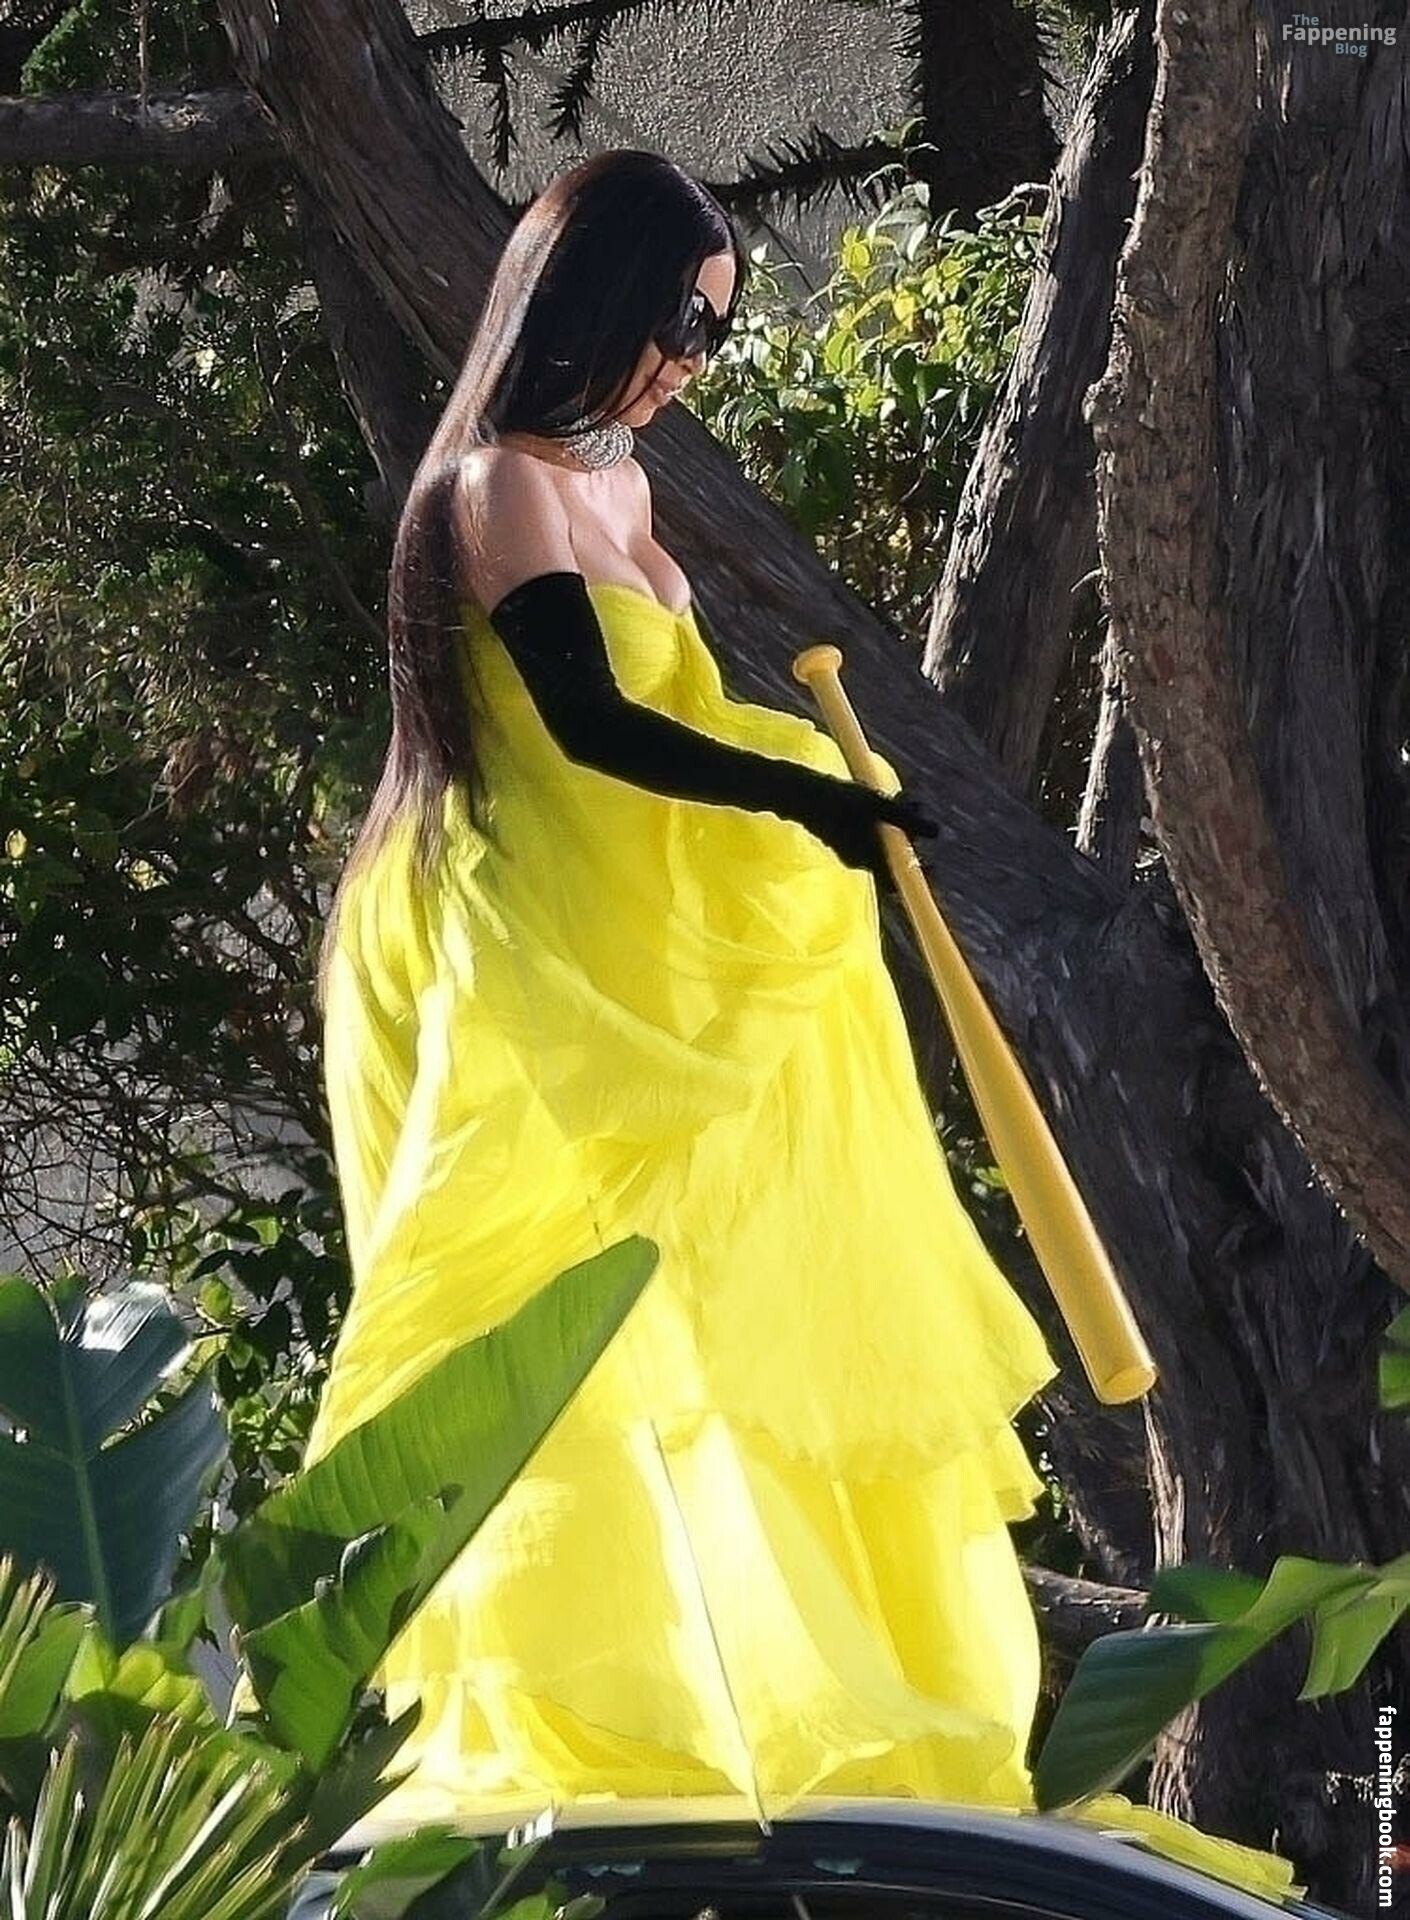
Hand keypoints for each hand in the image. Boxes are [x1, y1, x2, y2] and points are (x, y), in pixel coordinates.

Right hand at [808, 781, 937, 884]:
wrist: (803, 796)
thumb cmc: (841, 800)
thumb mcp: (880, 805)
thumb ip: (908, 820)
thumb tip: (938, 832)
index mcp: (870, 858)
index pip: (899, 880)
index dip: (917, 874)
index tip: (932, 865)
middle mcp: (858, 861)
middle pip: (892, 859)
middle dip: (908, 836)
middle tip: (916, 808)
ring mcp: (847, 852)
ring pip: (879, 846)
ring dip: (894, 827)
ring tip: (901, 799)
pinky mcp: (840, 841)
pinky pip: (865, 839)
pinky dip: (877, 826)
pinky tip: (878, 802)